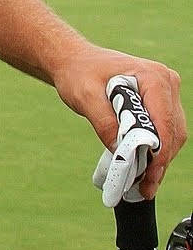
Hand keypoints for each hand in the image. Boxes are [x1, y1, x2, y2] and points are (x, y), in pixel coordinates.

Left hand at [92, 74, 162, 205]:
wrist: (76, 62)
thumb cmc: (80, 74)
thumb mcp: (85, 97)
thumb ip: (104, 122)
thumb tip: (120, 150)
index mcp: (152, 77)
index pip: (164, 121)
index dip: (159, 152)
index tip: (149, 176)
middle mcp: (165, 82)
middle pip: (172, 131)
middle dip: (160, 161)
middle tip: (145, 187)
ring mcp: (165, 92)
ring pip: (172, 135)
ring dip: (160, 160)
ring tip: (143, 184)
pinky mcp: (160, 103)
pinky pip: (164, 131)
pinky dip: (155, 151)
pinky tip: (143, 168)